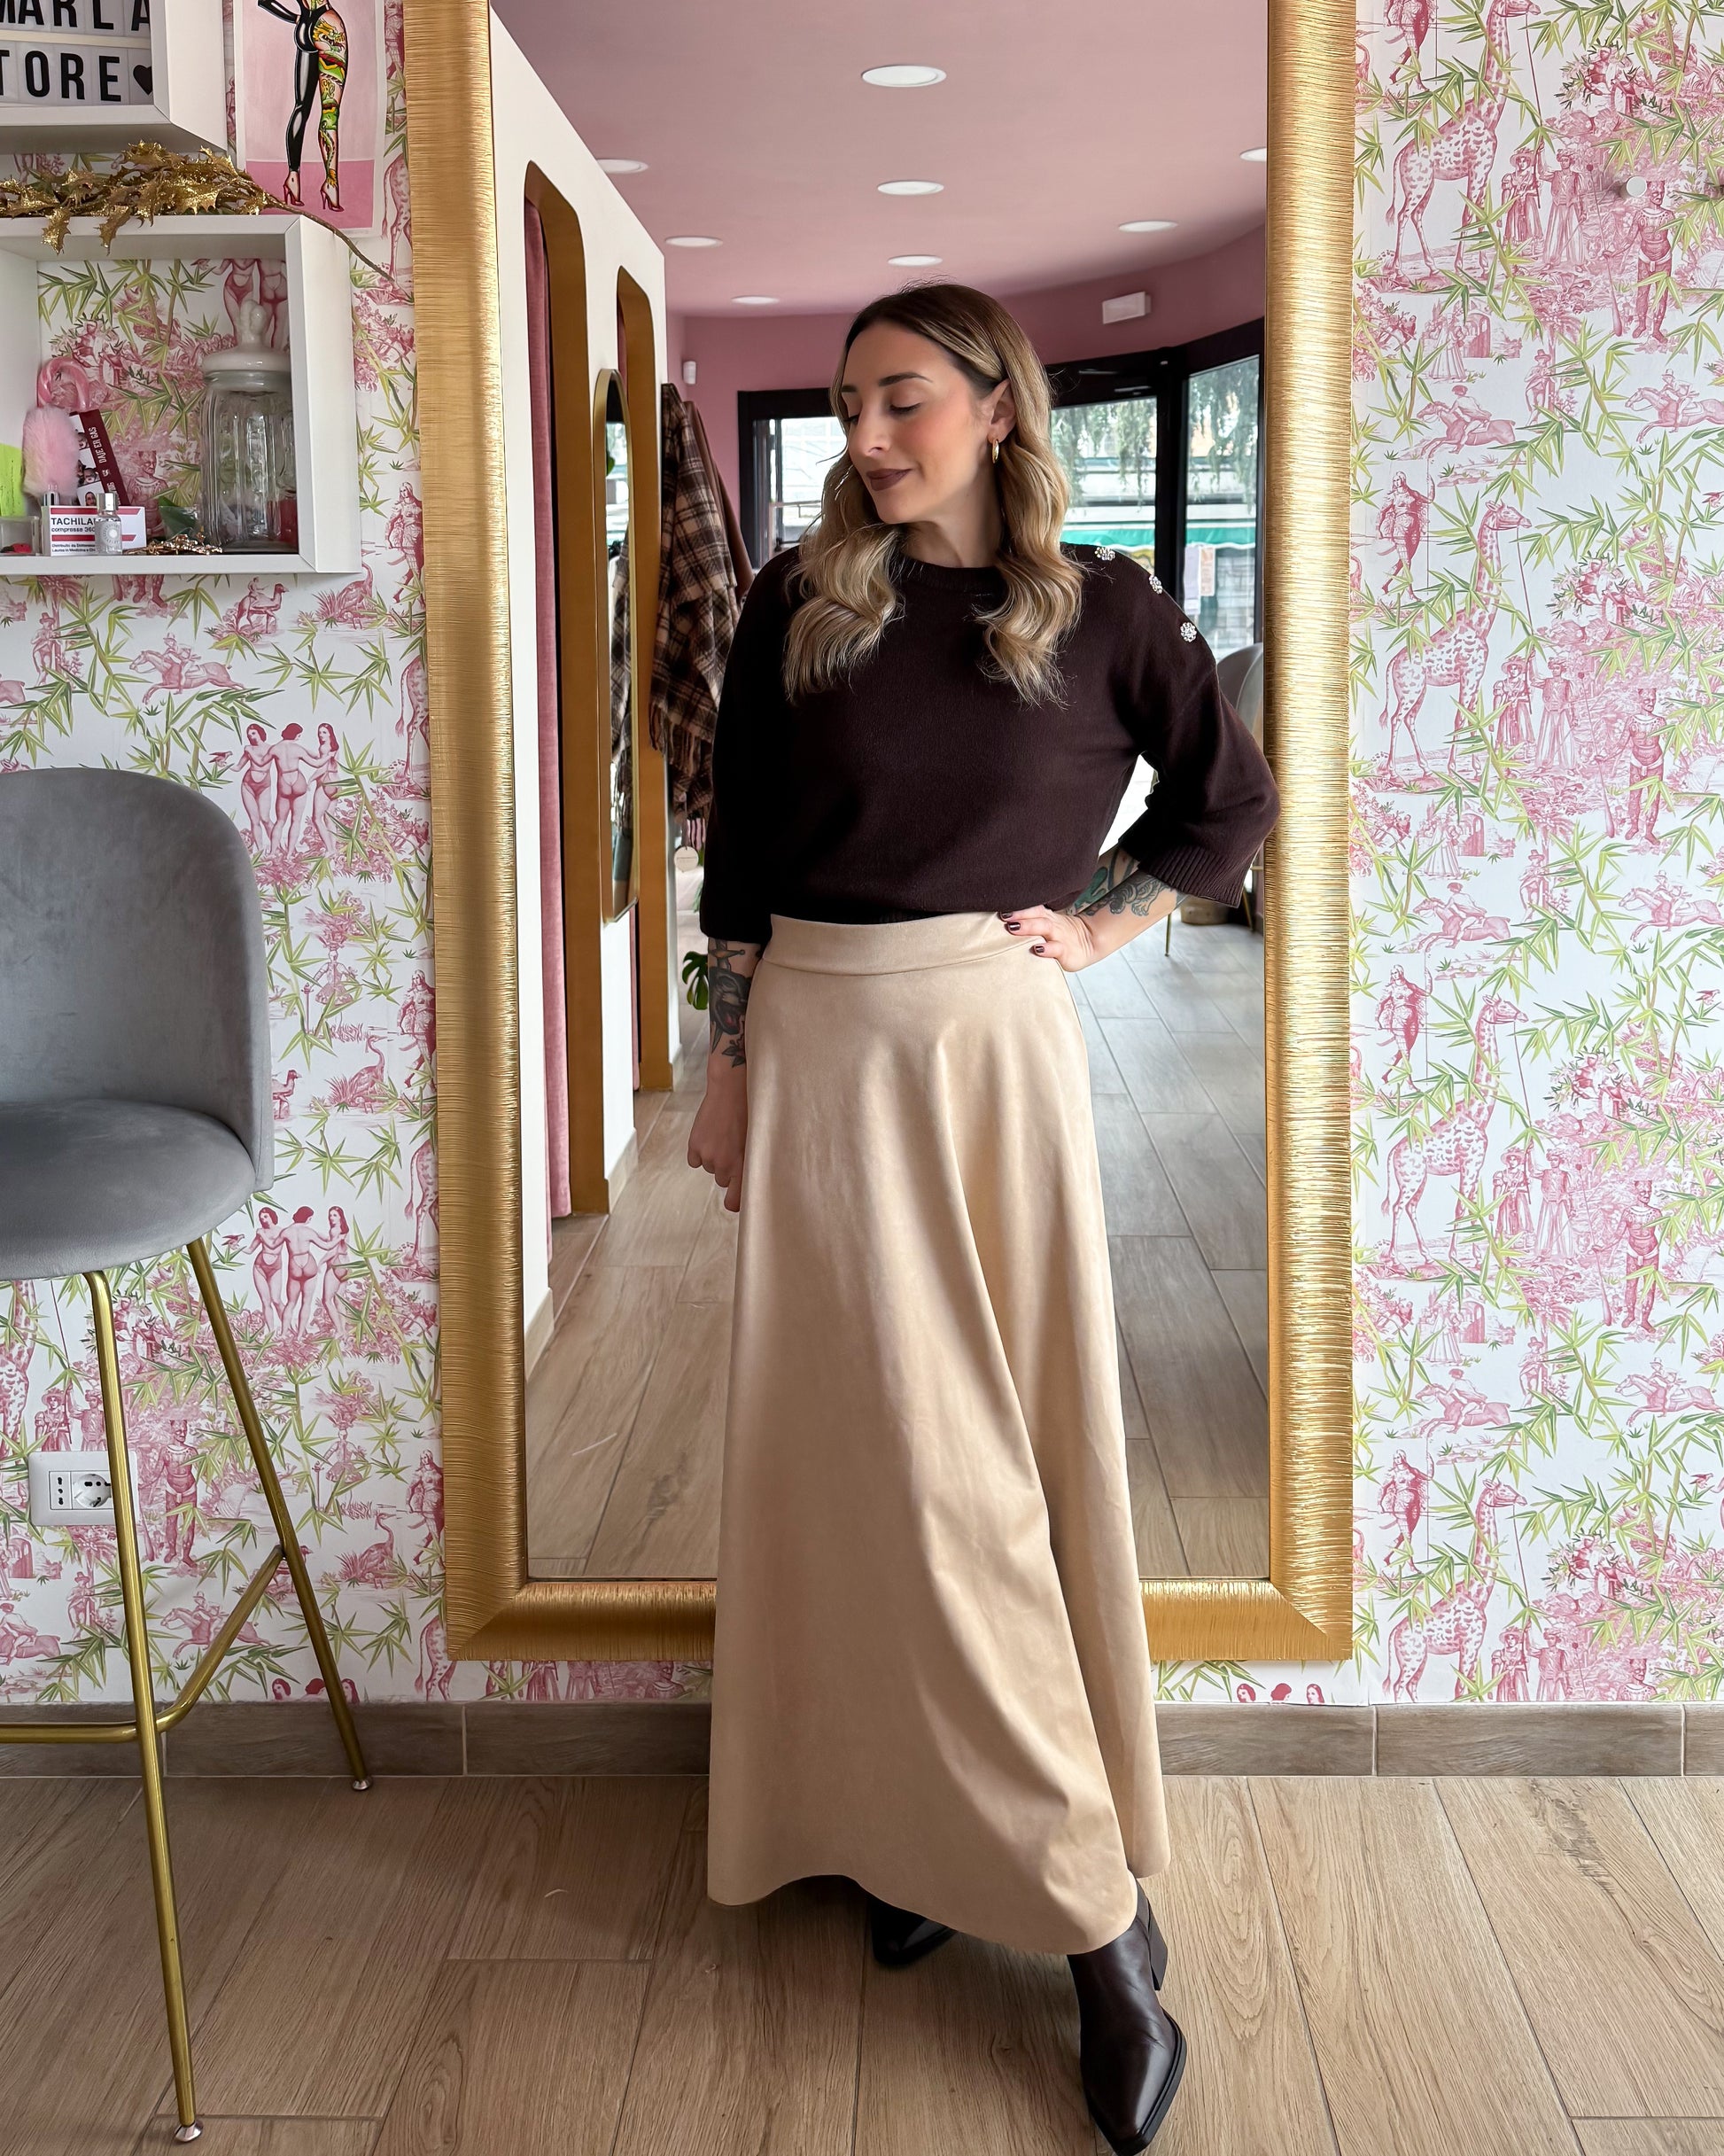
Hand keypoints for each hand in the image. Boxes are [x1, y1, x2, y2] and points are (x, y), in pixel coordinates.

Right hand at [688, 1056, 748, 1212]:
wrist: (731, 1089)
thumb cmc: (751, 1113)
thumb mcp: (758, 1140)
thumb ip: (752, 1162)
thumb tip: (748, 1180)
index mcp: (744, 1165)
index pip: (735, 1200)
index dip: (735, 1203)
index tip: (736, 1201)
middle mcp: (725, 1164)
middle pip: (722, 1181)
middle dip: (727, 1170)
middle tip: (733, 1149)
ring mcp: (708, 1155)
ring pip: (710, 1168)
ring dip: (714, 1158)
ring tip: (723, 1137)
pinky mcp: (694, 1145)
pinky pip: (695, 1161)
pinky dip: (700, 1152)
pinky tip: (709, 1137)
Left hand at [998, 904, 1102, 971]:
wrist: (1091, 941)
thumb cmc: (1062, 935)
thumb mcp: (1048, 924)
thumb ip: (1031, 921)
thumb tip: (1005, 920)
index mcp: (1046, 917)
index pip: (1032, 908)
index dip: (1019, 906)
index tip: (1001, 905)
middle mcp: (1051, 924)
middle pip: (1035, 915)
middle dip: (1019, 914)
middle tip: (1004, 915)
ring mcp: (1059, 937)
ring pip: (1044, 928)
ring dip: (1028, 927)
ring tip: (1013, 927)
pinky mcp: (1066, 952)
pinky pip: (1056, 949)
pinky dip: (1047, 949)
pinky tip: (1037, 949)